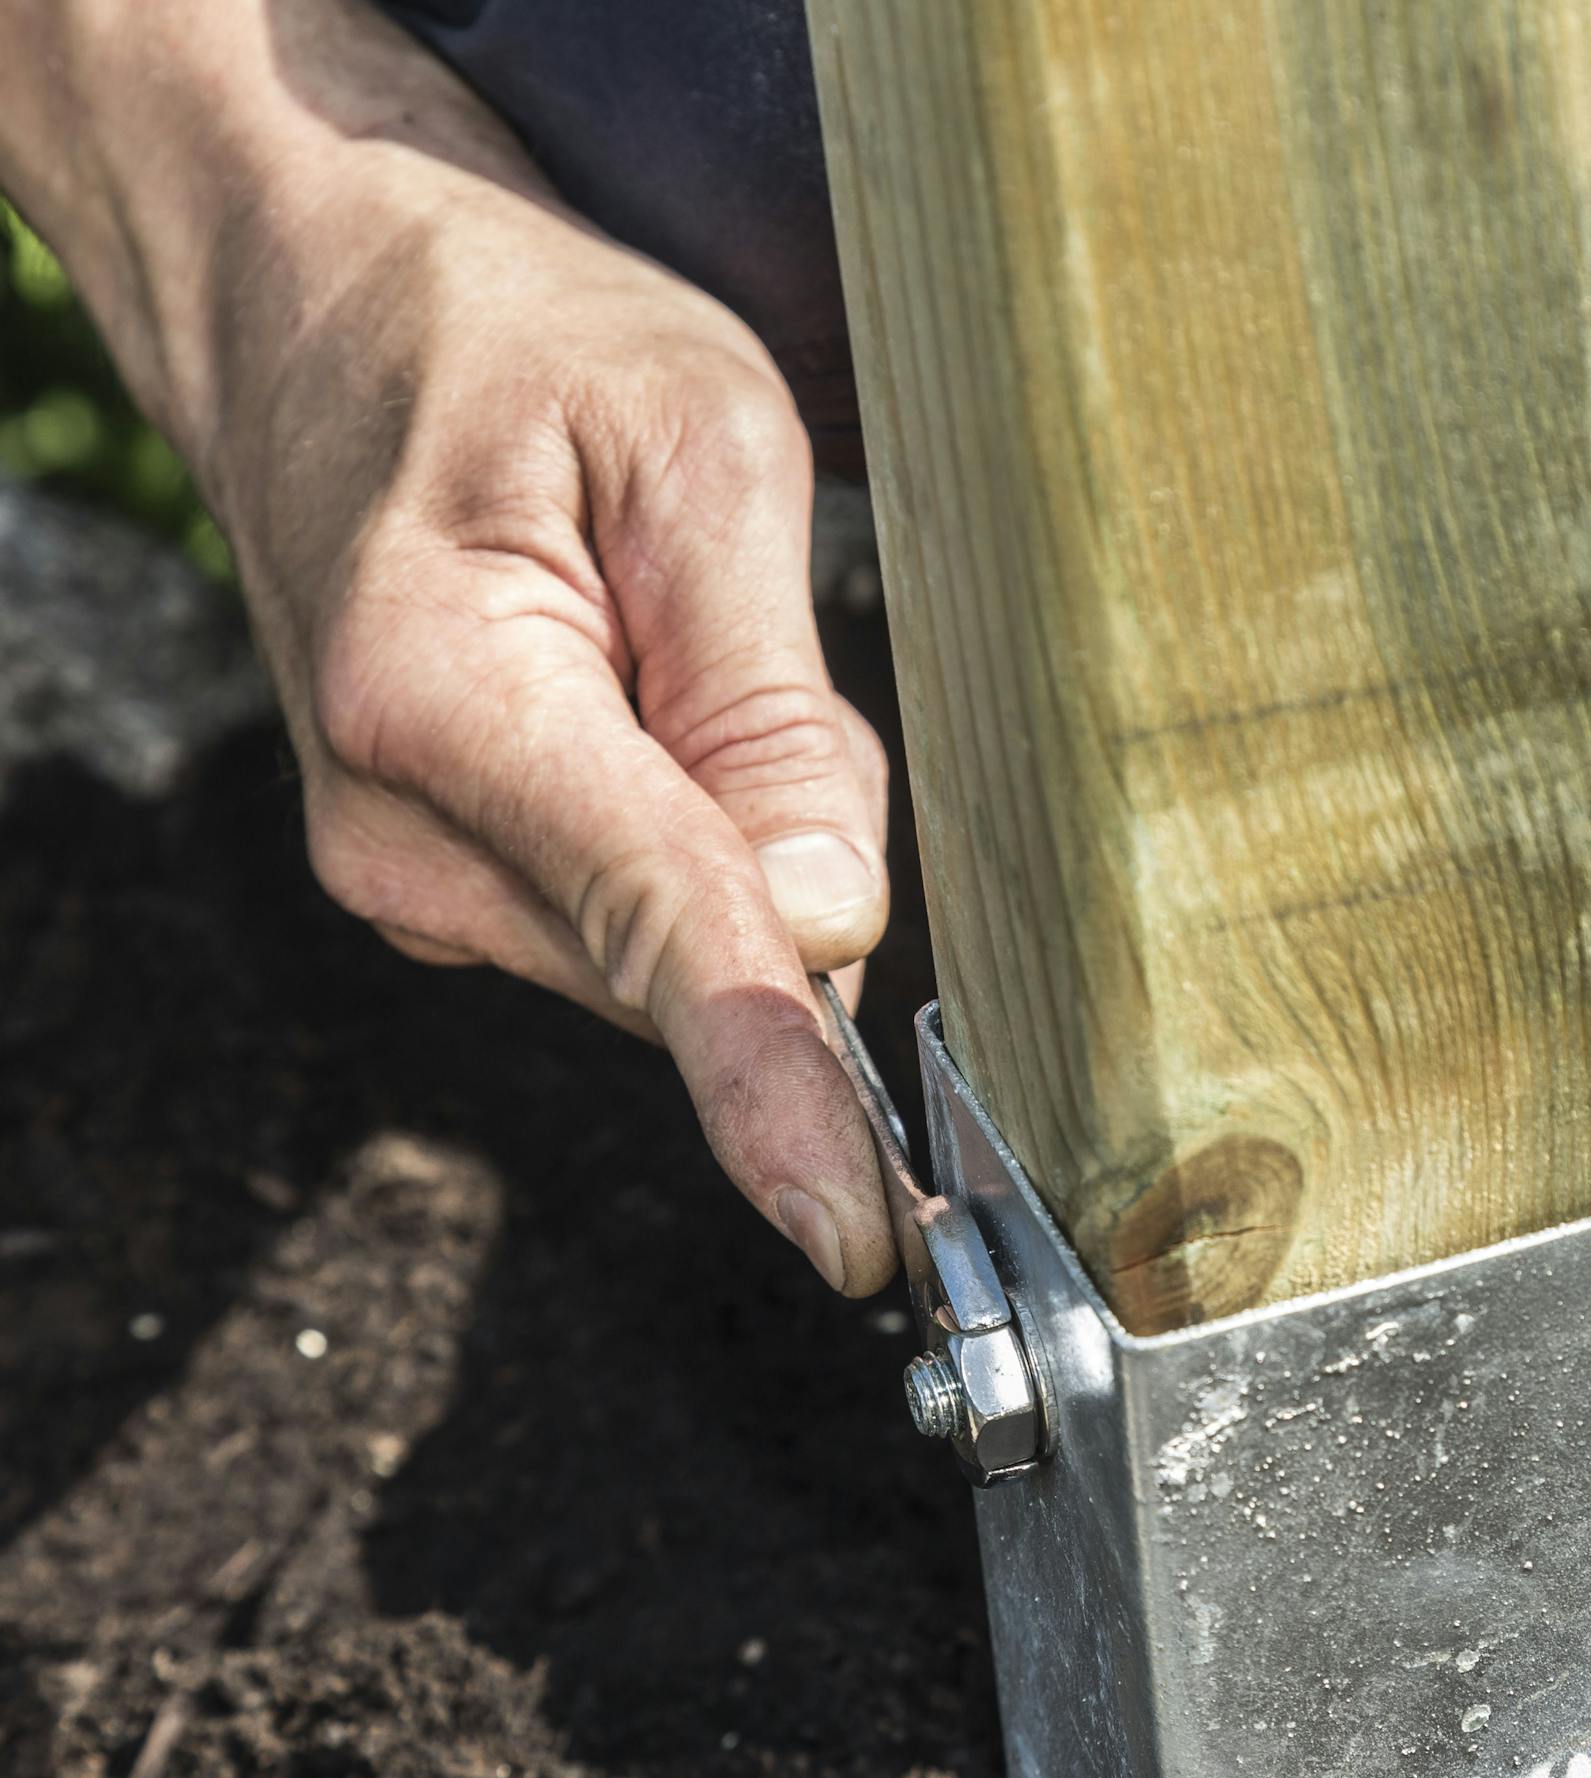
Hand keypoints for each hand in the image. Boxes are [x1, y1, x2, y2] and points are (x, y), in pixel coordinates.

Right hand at [0, 3, 904, 1292]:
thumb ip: (768, 701)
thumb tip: (830, 925)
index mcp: (445, 702)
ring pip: (667, 954)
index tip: (851, 1233)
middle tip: (743, 632)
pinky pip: (625, 925)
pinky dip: (682, 848)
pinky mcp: (431, 886)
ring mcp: (401, 878)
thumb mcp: (698, 445)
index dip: (773, 1090)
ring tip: (663, 636)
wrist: (313, 305)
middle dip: (789, 855)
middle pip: (693, 954)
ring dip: (732, 841)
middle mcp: (399, 834)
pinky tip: (635, 702)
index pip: (663, 935)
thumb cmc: (509, 338)